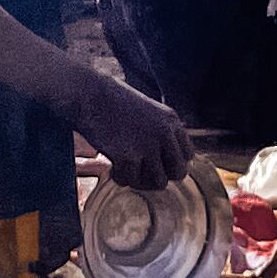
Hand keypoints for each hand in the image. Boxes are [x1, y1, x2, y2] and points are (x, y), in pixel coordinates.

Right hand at [75, 74, 191, 191]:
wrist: (88, 94)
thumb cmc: (112, 104)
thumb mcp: (149, 113)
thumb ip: (161, 134)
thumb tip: (167, 166)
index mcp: (171, 121)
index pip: (188, 155)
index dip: (171, 162)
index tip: (154, 161)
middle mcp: (164, 133)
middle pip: (179, 173)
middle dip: (160, 175)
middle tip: (141, 170)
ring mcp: (147, 145)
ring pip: (158, 183)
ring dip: (140, 180)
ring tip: (125, 167)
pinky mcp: (128, 156)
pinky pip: (130, 182)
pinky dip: (119, 176)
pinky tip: (112, 165)